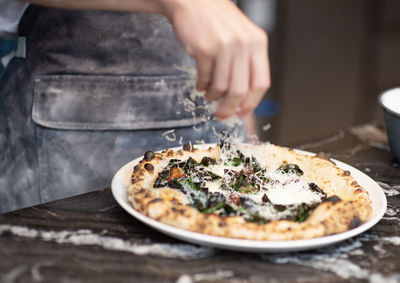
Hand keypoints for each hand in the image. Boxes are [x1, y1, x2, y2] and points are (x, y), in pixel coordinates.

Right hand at [164, 0, 269, 118]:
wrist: (193, 0)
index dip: (252, 103)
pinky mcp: (204, 50)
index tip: (243, 112)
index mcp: (257, 42)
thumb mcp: (242, 36)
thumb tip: (242, 97)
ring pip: (222, 87)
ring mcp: (223, 47)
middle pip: (241, 90)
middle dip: (230, 108)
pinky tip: (200, 85)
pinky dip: (202, 87)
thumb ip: (247, 63)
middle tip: (222, 114)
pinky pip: (205, 79)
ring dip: (213, 96)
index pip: (261, 82)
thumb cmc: (217, 19)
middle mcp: (243, 45)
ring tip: (209, 94)